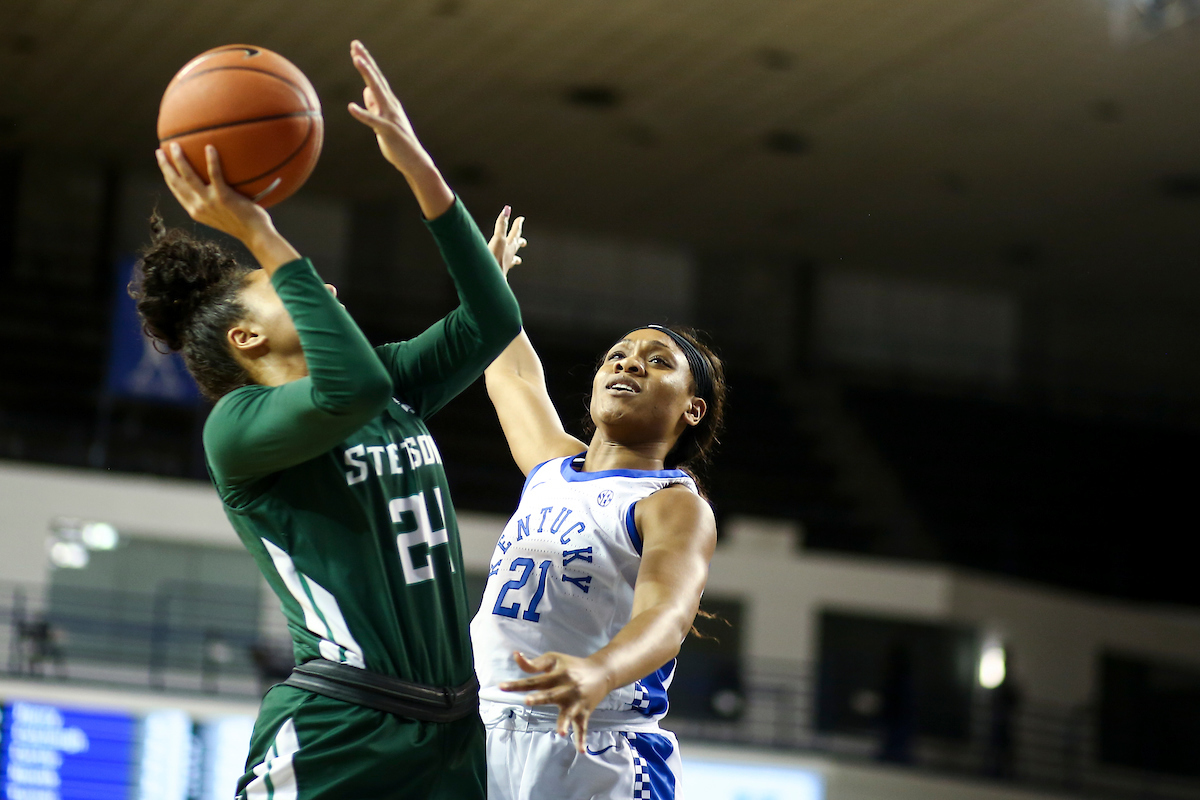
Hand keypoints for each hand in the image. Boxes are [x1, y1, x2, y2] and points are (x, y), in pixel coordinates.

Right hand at [156, 143, 273, 243]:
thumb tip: (215, 183)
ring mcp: (209, 202)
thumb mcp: (221, 214)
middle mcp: (198, 207)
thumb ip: (213, 201)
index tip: (163, 162)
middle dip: (165, 165)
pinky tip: (210, 147)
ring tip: (175, 144)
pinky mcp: (223, 197)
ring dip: (179, 159)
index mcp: (196, 211)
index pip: (176, 191)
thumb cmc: (244, 222)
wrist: (255, 234)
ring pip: (188, 176)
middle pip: (176, 182)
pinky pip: (215, 175)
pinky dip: (211, 160)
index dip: (167, 176)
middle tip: (160, 151)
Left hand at [347, 40, 435, 176]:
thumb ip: (374, 106)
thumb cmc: (398, 142)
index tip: (355, 47)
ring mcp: (390, 117)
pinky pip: (373, 121)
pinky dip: (362, 114)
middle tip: (355, 44)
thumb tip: (365, 90)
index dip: (366, 62)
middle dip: (366, 61)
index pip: (376, 78)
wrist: (414, 161)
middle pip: (376, 79)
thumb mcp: (382, 120)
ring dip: (367, 75)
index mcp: (389, 102)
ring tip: (357, 60)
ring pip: (377, 92)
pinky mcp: (388, 131)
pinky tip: (351, 107)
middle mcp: (391, 105)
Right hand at [488, 207, 526, 278]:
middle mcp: (508, 255)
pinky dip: (506, 268)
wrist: (490, 280)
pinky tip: (505, 272)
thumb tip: (507, 209)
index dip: (517, 225)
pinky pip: (505, 269)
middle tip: (524, 241)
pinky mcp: (499, 273)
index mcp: (508, 246)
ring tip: (518, 260)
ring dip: (515, 257)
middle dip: (518, 242)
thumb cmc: (494, 260)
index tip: (521, 219)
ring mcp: (504, 265)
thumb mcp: (498, 239)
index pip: (514, 233)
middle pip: (515, 247)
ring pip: (512, 259)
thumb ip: (502, 225)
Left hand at [501, 651, 611, 752]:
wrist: (602, 672)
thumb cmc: (572, 665)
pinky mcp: (584, 713)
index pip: (535, 680)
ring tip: (562, 733)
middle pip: (551, 695)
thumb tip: (515, 656)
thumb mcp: (553, 660)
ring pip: (569, 714)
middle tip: (528, 700)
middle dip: (540, 698)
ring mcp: (576, 703)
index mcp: (558, 674)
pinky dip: (582, 739)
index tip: (501, 687)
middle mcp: (568, 688)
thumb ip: (533, 663)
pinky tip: (580, 750)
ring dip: (565, 723)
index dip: (518, 684)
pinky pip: (582, 727)